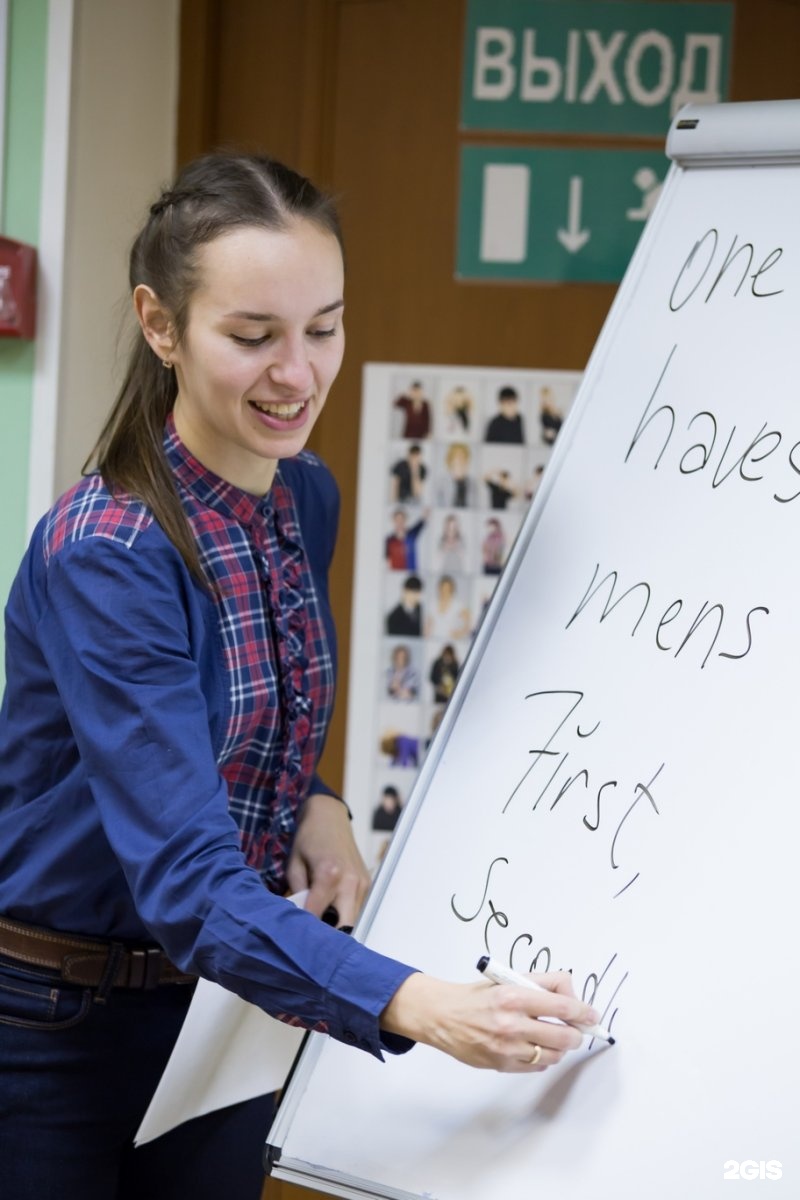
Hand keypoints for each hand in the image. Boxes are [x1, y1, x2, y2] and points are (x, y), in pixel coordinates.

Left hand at [286, 793, 370, 928]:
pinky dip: (344, 915)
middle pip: (344, 926)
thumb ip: (296, 893)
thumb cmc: (309, 838)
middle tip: (311, 936)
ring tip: (320, 923)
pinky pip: (357, 909)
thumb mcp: (294, 864)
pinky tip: (331, 911)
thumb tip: (298, 917)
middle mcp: (350, 881)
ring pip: (353, 920)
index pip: (317, 915)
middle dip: (327, 935)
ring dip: (337, 926)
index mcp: (329, 874)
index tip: (296, 936)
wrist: (329, 817)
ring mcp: (362, 884)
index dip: (305, 929)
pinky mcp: (367, 884)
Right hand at [379, 971, 598, 1072]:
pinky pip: (537, 1066)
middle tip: (577, 1030)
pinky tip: (535, 1046)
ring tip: (555, 1037)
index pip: (561, 1005)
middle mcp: (511, 1023)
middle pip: (564, 1035)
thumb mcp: (507, 979)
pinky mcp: (501, 1065)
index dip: (583, 1011)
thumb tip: (571, 995)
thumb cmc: (477, 996)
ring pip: (553, 1054)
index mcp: (513, 996)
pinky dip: (543, 1057)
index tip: (592, 1015)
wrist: (443, 1016)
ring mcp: (506, 1048)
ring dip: (560, 1047)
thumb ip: (542, 983)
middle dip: (576, 1033)